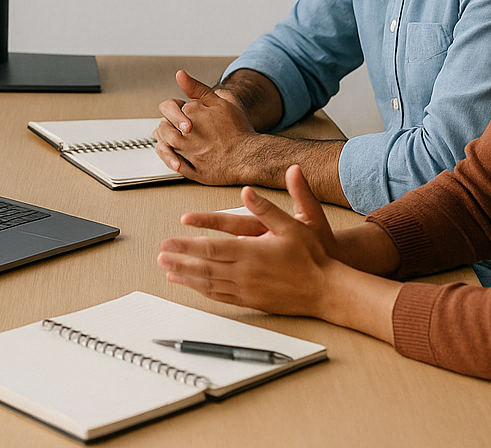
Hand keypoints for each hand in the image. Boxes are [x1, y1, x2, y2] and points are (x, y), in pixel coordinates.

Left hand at [153, 70, 264, 184]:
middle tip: (181, 131)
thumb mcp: (222, 100)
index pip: (169, 107)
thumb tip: (180, 75)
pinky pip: (173, 165)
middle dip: (169, 127)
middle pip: (163, 127)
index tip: (185, 116)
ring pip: (164, 145)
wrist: (250, 157)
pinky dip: (171, 161)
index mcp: (190, 113)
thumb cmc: (239, 130)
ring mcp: (187, 153)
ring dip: (167, 143)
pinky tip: (178, 159)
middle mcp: (184, 133)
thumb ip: (197, 87)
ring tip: (179, 142)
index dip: (176, 111)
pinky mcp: (192, 170)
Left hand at [157, 165, 338, 315]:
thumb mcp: (294, 224)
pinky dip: (204, 291)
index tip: (168, 243)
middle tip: (160, 257)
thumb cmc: (314, 256)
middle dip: (179, 262)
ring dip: (187, 278)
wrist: (329, 289)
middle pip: (204, 267)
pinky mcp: (253, 301)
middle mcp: (246, 273)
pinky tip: (195, 287)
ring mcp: (248, 290)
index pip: (210, 248)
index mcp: (252, 252)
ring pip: (210, 284)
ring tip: (168, 272)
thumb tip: (248, 189)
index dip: (186, 246)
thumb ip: (267, 208)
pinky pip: (222, 297)